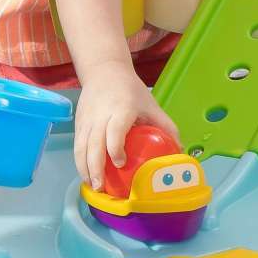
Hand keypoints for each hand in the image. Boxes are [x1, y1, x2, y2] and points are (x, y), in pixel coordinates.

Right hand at [74, 59, 180, 190]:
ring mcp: (87, 119)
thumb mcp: (151, 104)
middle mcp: (101, 115)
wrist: (104, 70)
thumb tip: (180, 151)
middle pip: (93, 143)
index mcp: (121, 108)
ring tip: (92, 186)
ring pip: (81, 146)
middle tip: (100, 187)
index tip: (121, 163)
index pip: (114, 129)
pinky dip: (80, 161)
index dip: (115, 147)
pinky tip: (86, 174)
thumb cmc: (130, 90)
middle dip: (95, 167)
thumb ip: (166, 126)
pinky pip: (77, 145)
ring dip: (84, 168)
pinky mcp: (79, 123)